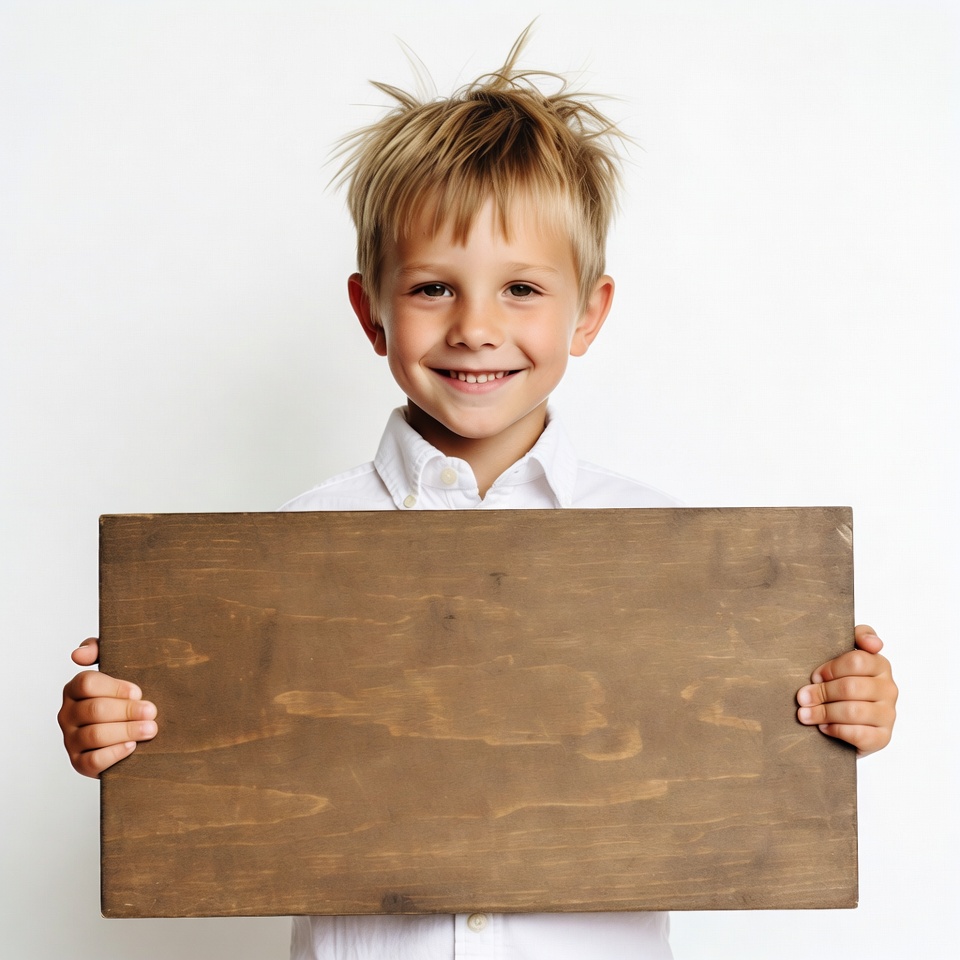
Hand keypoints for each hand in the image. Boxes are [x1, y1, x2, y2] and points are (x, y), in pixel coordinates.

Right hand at [58, 638, 157, 777]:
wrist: (131, 729)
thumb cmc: (124, 695)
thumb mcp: (117, 666)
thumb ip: (98, 649)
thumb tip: (78, 654)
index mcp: (74, 689)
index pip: (86, 683)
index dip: (115, 688)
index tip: (139, 692)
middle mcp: (67, 714)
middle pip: (95, 710)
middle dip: (127, 711)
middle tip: (152, 712)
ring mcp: (71, 739)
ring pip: (94, 735)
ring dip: (126, 731)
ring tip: (151, 729)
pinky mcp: (78, 762)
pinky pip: (92, 761)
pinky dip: (114, 753)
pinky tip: (132, 747)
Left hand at [796, 624, 896, 756]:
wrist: (849, 721)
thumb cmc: (842, 682)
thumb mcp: (844, 656)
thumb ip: (858, 637)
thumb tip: (874, 643)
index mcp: (880, 664)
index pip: (857, 661)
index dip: (830, 669)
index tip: (815, 675)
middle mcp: (889, 689)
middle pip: (851, 687)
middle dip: (821, 693)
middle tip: (802, 697)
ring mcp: (888, 714)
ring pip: (853, 711)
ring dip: (823, 713)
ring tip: (805, 714)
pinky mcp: (883, 737)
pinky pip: (858, 734)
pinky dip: (836, 730)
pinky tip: (824, 727)